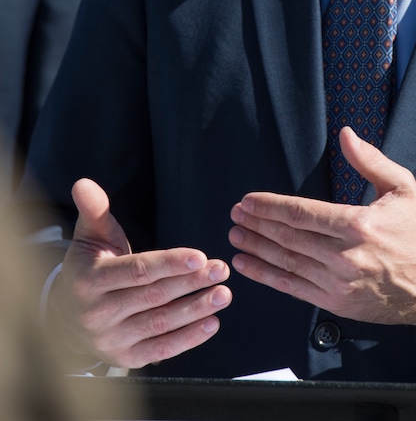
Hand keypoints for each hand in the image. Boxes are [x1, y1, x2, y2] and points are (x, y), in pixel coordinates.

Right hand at [49, 179, 232, 368]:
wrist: (66, 317)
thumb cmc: (89, 267)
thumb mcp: (89, 237)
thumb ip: (94, 210)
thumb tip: (84, 183)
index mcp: (90, 280)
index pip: (137, 271)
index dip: (170, 264)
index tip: (200, 256)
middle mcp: (98, 313)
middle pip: (154, 296)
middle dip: (191, 283)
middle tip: (222, 269)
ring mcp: (111, 339)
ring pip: (161, 323)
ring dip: (196, 310)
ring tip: (224, 294)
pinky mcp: (125, 358)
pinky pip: (161, 350)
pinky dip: (188, 338)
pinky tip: (212, 322)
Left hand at [229, 128, 415, 330]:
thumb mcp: (402, 187)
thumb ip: (370, 160)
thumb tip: (346, 134)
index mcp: (358, 224)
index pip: (302, 213)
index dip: (270, 207)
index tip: (248, 200)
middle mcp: (345, 256)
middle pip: (289, 237)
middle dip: (257, 224)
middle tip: (235, 214)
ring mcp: (338, 283)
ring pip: (286, 262)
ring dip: (256, 248)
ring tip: (235, 237)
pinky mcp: (336, 303)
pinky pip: (293, 288)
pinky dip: (267, 276)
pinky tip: (248, 265)